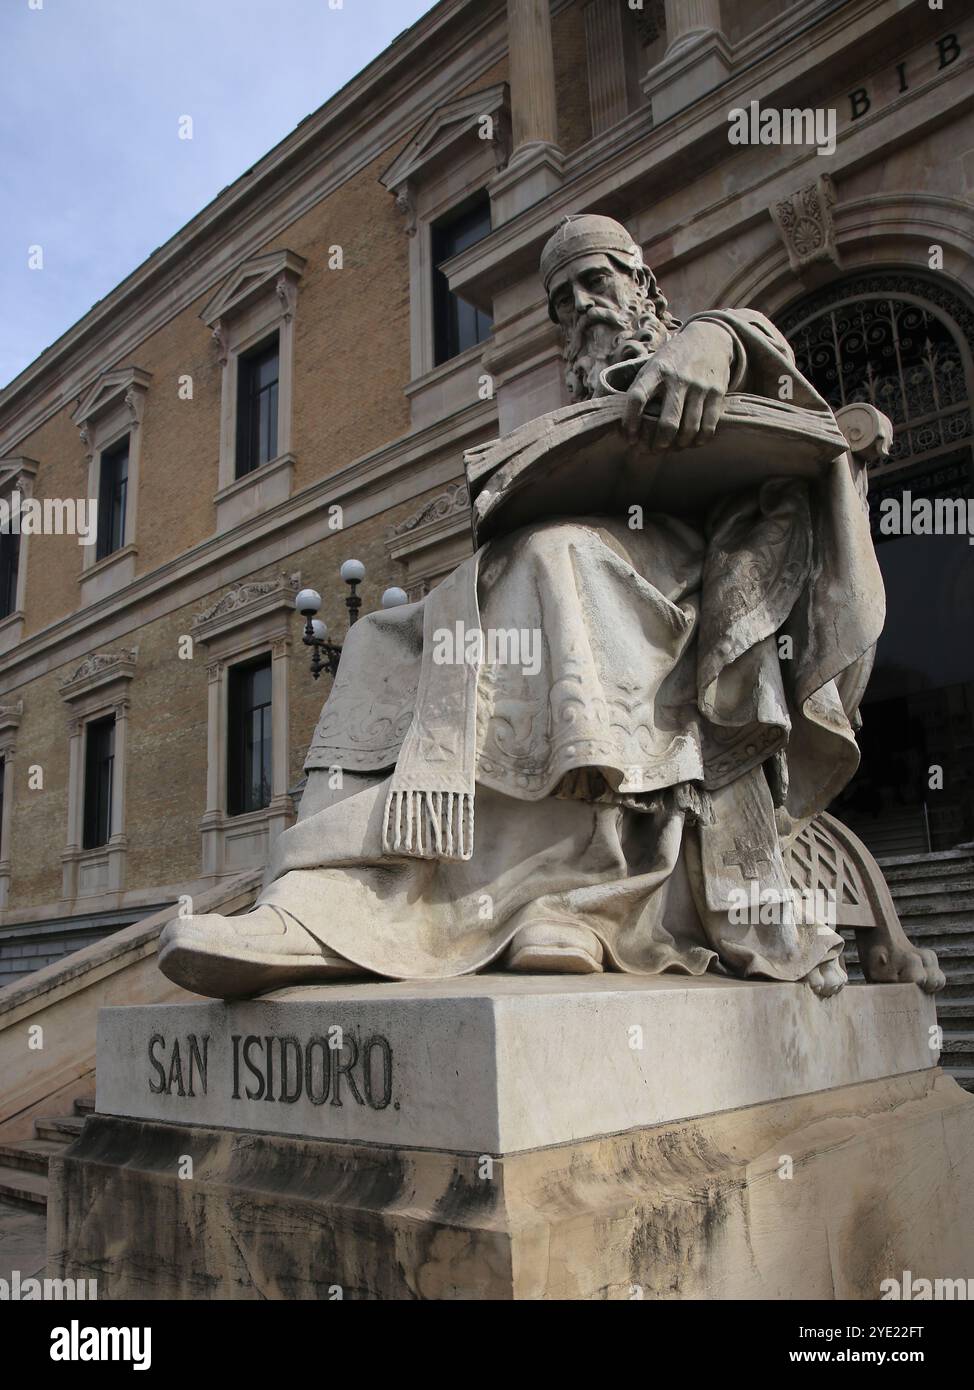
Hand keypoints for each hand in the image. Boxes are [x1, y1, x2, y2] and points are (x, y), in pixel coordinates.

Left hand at [623, 321, 733, 447]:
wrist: (709, 338)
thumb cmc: (674, 358)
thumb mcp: (654, 364)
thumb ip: (641, 387)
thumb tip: (624, 421)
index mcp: (656, 370)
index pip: (637, 397)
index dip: (630, 421)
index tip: (629, 437)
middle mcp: (677, 378)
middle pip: (667, 423)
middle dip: (659, 443)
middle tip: (654, 450)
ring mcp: (699, 386)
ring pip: (689, 429)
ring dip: (679, 445)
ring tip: (673, 447)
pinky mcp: (716, 392)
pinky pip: (708, 426)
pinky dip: (699, 440)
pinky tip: (692, 441)